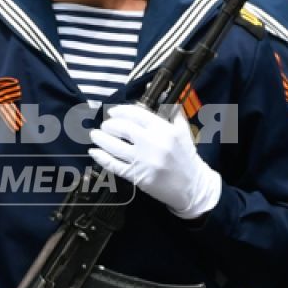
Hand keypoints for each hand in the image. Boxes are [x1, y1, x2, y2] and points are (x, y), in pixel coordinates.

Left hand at [88, 104, 221, 218]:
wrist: (193, 187)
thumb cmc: (187, 159)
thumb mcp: (184, 133)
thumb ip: (173, 115)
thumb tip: (163, 100)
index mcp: (164, 130)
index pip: (136, 114)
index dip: (120, 111)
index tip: (112, 112)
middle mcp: (152, 143)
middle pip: (122, 128)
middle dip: (109, 125)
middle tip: (105, 125)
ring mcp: (143, 160)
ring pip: (115, 146)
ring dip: (101, 139)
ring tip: (94, 135)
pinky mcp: (137, 176)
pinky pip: (114, 165)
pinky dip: (102, 158)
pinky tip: (94, 152)